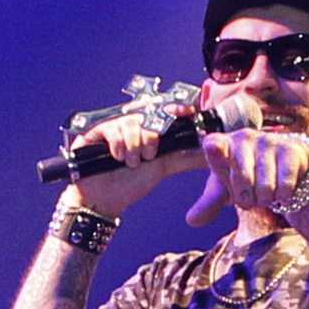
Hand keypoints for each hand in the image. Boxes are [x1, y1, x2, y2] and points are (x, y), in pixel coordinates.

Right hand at [66, 110, 189, 218]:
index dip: (177, 108)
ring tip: (131, 163)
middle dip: (151, 139)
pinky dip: (119, 146)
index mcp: (149, 129)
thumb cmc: (130, 183)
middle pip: (149, 116)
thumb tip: (211, 156)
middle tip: (148, 157)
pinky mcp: (97, 130)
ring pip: (132, 123)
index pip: (165, 110)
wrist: (104, 200)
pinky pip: (113, 129)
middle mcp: (132, 124)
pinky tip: (117, 158)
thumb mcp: (164, 167)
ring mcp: (114, 126)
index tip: (187, 112)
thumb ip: (186, 159)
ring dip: (134, 147)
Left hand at [186, 122, 308, 227]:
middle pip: (242, 180)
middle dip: (248, 197)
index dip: (216, 150)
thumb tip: (191, 221)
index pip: (215, 145)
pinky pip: (284, 185)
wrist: (286, 168)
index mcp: (222, 144)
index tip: (214, 147)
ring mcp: (268, 141)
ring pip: (265, 186)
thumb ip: (209, 204)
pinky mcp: (292, 150)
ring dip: (267, 198)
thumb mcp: (226, 190)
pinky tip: (283, 189)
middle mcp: (244, 137)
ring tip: (267, 190)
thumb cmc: (249, 176)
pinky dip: (283, 196)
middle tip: (251, 192)